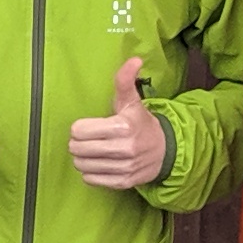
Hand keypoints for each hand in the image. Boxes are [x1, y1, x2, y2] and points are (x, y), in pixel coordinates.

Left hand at [68, 57, 166, 189]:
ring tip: (94, 151)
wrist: (165, 151)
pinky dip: (91, 173)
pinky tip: (100, 164)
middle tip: (88, 139)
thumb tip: (134, 59)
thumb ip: (125, 81)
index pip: (78, 130)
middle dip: (78, 143)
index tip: (89, 126)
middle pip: (77, 148)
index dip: (79, 127)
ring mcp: (124, 167)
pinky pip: (91, 180)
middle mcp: (124, 148)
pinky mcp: (123, 182)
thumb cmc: (141, 124)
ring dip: (83, 158)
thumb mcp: (132, 102)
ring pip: (82, 165)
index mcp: (123, 126)